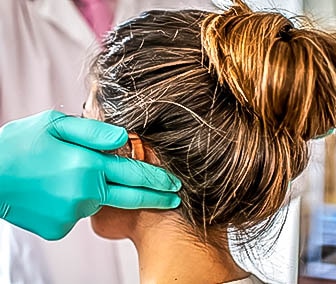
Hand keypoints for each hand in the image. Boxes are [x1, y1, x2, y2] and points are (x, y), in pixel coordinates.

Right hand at [0, 110, 180, 239]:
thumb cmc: (21, 145)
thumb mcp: (57, 124)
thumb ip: (95, 132)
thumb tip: (124, 138)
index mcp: (88, 165)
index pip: (135, 174)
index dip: (158, 179)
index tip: (175, 184)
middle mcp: (86, 193)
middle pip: (132, 197)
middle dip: (156, 197)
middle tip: (174, 197)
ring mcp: (73, 213)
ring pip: (97, 200)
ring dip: (93, 188)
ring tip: (65, 174)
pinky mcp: (60, 227)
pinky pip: (77, 212)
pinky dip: (74, 200)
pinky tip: (54, 189)